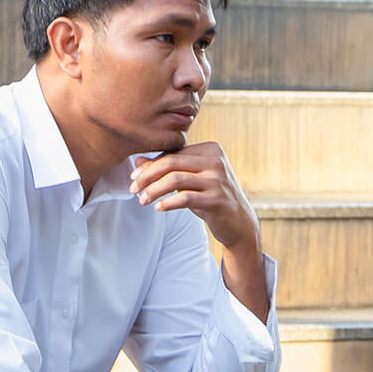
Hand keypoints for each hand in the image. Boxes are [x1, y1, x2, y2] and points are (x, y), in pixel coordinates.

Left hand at [130, 141, 269, 322]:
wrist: (239, 222)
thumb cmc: (212, 197)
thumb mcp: (191, 179)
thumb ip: (169, 168)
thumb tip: (138, 161)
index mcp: (211, 149)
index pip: (173, 154)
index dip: (150, 165)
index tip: (134, 177)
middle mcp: (216, 161)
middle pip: (171, 163)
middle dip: (147, 176)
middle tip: (133, 188)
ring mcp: (218, 180)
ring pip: (175, 180)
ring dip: (154, 190)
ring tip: (143, 200)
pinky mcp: (217, 200)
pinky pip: (185, 198)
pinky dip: (168, 202)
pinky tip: (159, 208)